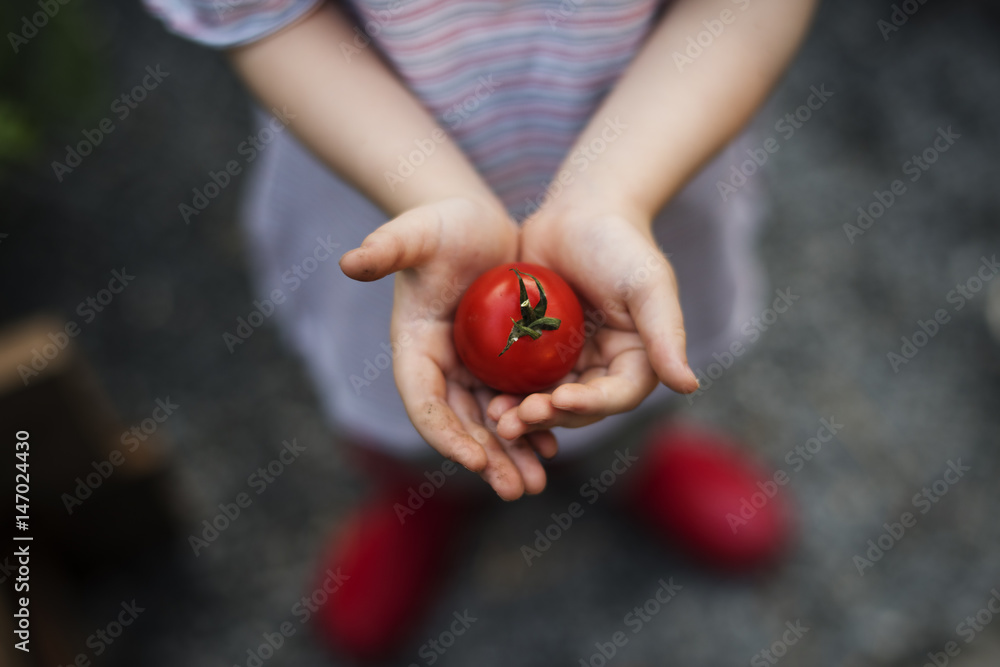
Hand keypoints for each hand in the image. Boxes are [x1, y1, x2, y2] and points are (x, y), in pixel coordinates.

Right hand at [339, 196, 554, 499]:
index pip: (425, 403)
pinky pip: (515, 403)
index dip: (447, 434)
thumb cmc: (442, 223)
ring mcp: (469, 369)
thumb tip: (348, 263)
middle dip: (487, 459)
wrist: (474, 222)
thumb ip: (386, 248)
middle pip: (460, 425)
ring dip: (511, 454)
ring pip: (490, 423)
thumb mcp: (417, 232)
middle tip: (517, 490)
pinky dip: (532, 427)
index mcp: (414, 348)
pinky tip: (553, 445)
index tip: (475, 460)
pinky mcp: (499, 364)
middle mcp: (440, 367)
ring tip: (538, 483)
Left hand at [488, 202, 698, 441]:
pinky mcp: (534, 353)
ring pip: (545, 401)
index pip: (616, 396)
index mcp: (636, 363)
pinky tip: (484, 397)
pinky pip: (519, 379)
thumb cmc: (620, 243)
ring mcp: (566, 364)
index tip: (560, 400)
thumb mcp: (648, 286)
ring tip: (497, 418)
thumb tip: (689, 386)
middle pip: (576, 409)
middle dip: (548, 417)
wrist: (578, 213)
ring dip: (523, 415)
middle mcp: (602, 371)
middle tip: (515, 419)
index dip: (589, 405)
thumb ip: (666, 335)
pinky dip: (504, 392)